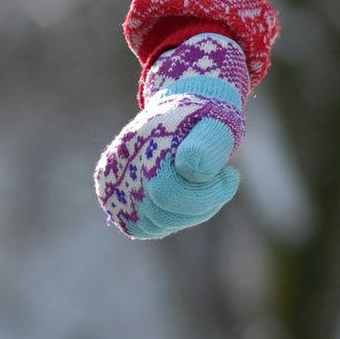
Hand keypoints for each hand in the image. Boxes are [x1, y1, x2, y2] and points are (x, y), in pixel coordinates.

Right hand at [96, 35, 247, 239]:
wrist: (179, 110)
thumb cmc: (203, 117)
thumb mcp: (216, 122)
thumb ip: (207, 144)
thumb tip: (188, 167)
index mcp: (140, 142)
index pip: (168, 193)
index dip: (208, 193)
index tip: (230, 174)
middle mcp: (116, 165)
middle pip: (161, 215)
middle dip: (200, 203)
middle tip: (219, 180)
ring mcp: (109, 184)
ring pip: (154, 225)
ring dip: (187, 213)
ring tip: (200, 184)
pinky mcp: (111, 198)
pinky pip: (146, 227)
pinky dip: (171, 218)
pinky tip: (185, 196)